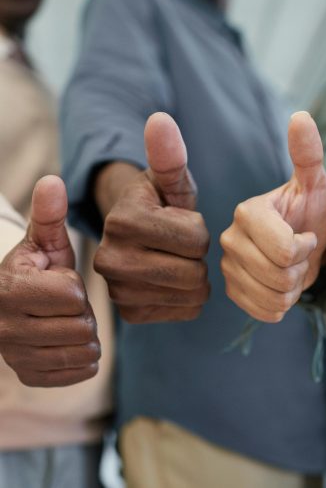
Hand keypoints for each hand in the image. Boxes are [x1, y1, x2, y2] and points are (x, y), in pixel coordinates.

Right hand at [0, 176, 99, 386]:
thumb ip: (49, 214)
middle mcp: (4, 328)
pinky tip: (72, 341)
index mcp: (9, 289)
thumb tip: (52, 180)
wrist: (13, 304)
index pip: (72, 295)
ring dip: (87, 335)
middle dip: (84, 312)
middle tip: (70, 305)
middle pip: (80, 326)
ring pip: (82, 350)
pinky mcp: (29, 375)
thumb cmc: (36, 269)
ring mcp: (15, 357)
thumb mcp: (43, 241)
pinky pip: (78, 372)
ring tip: (70, 321)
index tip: (63, 282)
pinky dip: (84, 358)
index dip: (76, 287)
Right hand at [94, 113, 209, 322]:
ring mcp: (117, 291)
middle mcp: (111, 260)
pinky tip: (172, 280)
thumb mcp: (168, 181)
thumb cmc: (158, 206)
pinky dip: (189, 297)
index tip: (180, 222)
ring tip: (177, 260)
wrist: (135, 236)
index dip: (200, 229)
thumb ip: (169, 156)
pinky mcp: (129, 313)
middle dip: (198, 256)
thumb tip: (160, 119)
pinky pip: (186, 311)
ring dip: (197, 276)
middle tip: (180, 246)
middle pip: (194, 271)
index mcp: (122, 221)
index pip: (197, 239)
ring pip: (193, 294)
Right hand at [220, 112, 325, 321]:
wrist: (301, 242)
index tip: (305, 235)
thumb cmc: (309, 213)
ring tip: (290, 267)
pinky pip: (265, 313)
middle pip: (280, 277)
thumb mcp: (315, 185)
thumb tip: (300, 117)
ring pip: (274, 298)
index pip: (285, 250)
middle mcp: (229, 239)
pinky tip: (278, 284)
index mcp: (247, 212)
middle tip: (299, 253)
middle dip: (301, 269)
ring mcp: (227, 267)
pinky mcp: (231, 291)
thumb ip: (307, 154)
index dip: (306, 248)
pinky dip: (281, 304)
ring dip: (293, 288)